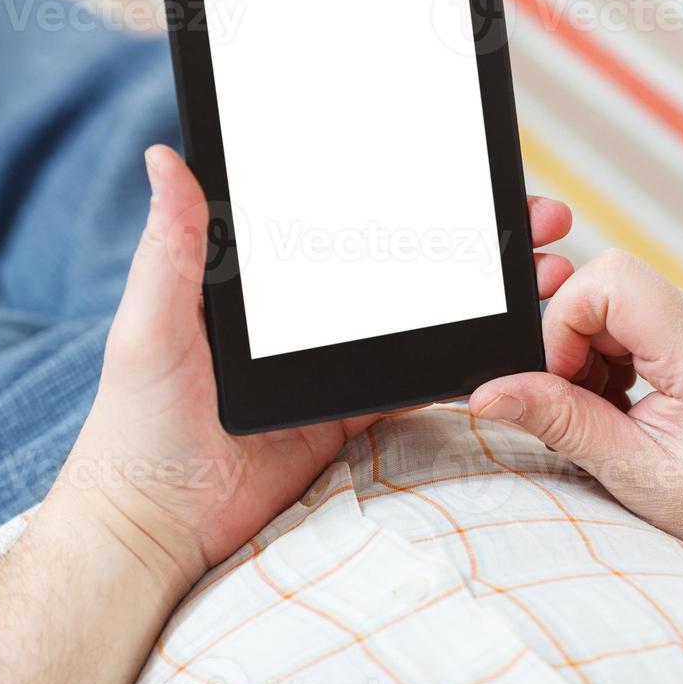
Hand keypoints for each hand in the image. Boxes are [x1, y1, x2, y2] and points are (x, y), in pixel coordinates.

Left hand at [46, 146, 574, 594]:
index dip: (411, 187)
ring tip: (544, 272)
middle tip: (538, 219)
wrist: (158, 527)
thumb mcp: (151, 322)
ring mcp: (339, 358)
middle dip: (475, 235)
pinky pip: (421, 378)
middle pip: (405, 258)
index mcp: (266, 275)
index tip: (467, 166)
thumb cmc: (137, 421)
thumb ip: (171, 247)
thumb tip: (166, 156)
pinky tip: (516, 338)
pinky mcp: (356, 410)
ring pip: (426, 312)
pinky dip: (469, 358)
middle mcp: (311, 308)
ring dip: (484, 290)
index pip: (348, 214)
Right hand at [470, 249, 682, 595]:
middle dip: (576, 350)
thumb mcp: (639, 473)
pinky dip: (623, 359)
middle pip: (608, 290)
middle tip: (590, 416)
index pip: (607, 279)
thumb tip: (489, 393)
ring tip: (621, 420)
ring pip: (621, 303)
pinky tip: (638, 408)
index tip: (562, 387)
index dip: (563, 325)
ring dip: (598, 358)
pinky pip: (645, 316)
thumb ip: (561, 421)